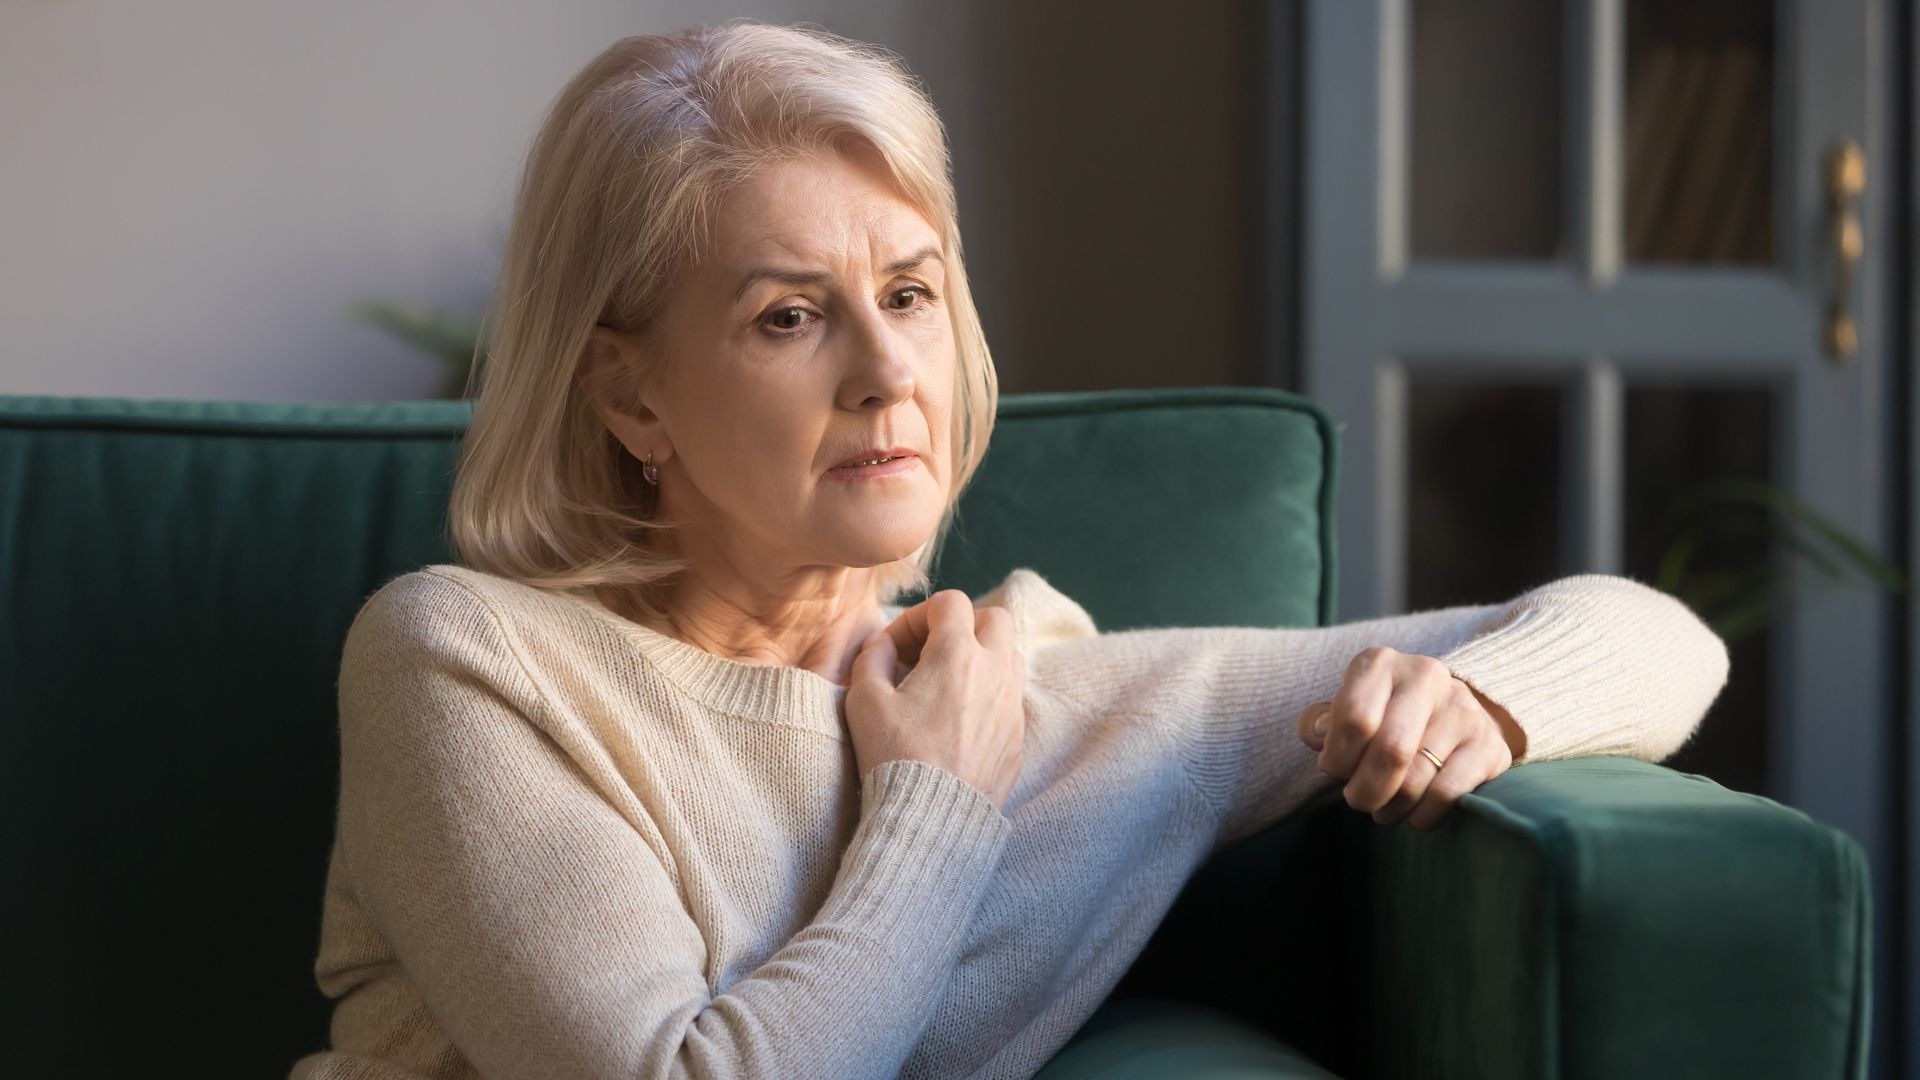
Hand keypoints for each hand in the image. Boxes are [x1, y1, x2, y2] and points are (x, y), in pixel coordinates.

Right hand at [843, 590, 1027, 809]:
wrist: (933, 818)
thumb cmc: (895, 756)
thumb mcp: (864, 701)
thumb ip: (872, 658)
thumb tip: (882, 645)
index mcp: (959, 653)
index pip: (950, 603)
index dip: (918, 616)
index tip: (896, 648)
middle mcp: (996, 671)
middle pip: (994, 619)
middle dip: (961, 626)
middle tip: (927, 655)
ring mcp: (1012, 705)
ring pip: (1010, 655)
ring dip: (980, 657)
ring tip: (945, 685)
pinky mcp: (1018, 737)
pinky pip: (1011, 697)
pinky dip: (989, 693)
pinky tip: (959, 720)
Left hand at [1294, 646, 1519, 831]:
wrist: (1454, 715)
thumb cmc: (1384, 718)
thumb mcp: (1347, 709)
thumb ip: (1320, 723)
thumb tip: (1317, 736)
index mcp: (1380, 663)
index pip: (1355, 718)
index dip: (1338, 758)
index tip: (1335, 771)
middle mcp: (1425, 676)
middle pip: (1391, 750)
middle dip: (1365, 790)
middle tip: (1358, 801)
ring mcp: (1463, 709)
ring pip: (1417, 779)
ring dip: (1392, 808)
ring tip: (1384, 810)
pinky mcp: (1489, 745)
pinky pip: (1448, 794)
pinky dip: (1423, 815)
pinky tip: (1414, 814)